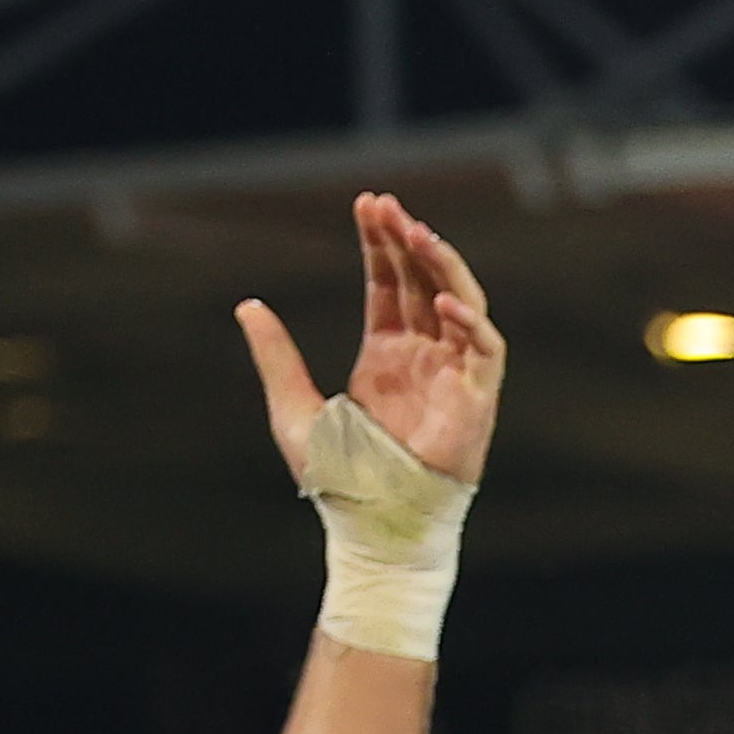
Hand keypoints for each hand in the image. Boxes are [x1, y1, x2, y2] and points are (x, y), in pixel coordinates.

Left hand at [234, 192, 502, 486]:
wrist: (372, 528)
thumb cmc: (338, 480)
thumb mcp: (292, 407)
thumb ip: (276, 356)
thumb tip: (247, 305)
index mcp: (384, 355)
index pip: (390, 283)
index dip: (380, 244)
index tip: (368, 205)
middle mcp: (423, 357)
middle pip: (424, 281)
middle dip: (408, 240)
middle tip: (387, 205)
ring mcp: (453, 376)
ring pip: (461, 302)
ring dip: (443, 266)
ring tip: (417, 232)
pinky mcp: (477, 401)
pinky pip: (486, 350)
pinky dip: (470, 322)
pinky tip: (440, 298)